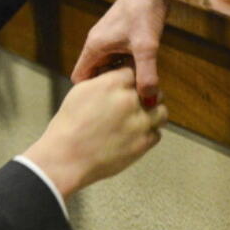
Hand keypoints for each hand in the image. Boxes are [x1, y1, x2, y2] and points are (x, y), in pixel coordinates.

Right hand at [23, 67, 168, 198]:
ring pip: (162, 112)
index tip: (131, 84)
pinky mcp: (143, 143)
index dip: (133, 79)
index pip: (135, 71)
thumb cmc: (70, 125)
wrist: (67, 157)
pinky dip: (148, 133)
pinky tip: (134, 135)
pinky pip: (156, 134)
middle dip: (147, 95)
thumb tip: (117, 77)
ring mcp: (139, 123)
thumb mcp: (81, 91)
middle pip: (154, 91)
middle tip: (137, 102)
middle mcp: (130, 100)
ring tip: (140, 118)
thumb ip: (104, 81)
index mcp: (113, 84)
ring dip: (153, 113)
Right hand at [71, 0, 168, 104]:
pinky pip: (118, 59)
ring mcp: (109, 39)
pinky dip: (127, 68)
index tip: (104, 104)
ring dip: (119, 78)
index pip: (79, 77)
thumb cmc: (144, 13)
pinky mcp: (121, 36)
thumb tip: (148, 102)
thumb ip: (146, 75)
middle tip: (125, 101)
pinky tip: (143, 73)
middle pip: (94, 74)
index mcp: (94, 47)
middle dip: (107, 88)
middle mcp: (97, 44)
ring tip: (136, 89)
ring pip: (108, 67)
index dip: (89, 93)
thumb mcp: (146, 47)